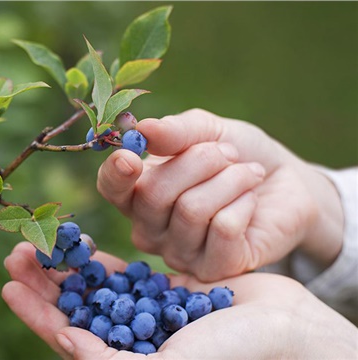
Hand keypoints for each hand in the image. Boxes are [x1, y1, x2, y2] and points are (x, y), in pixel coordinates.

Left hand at [2, 242, 357, 359]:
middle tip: (16, 251)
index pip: (64, 336)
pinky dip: (100, 258)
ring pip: (92, 287)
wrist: (284, 331)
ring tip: (41, 239)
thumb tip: (63, 343)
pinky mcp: (163, 292)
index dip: (34, 311)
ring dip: (65, 265)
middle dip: (43, 281)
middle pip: (72, 307)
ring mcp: (145, 314)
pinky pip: (123, 273)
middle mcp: (128, 339)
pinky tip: (80, 241)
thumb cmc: (229, 357)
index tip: (8, 284)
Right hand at [97, 109, 343, 280]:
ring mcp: (179, 253)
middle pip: (153, 194)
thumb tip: (143, 129)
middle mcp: (150, 229)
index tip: (130, 157)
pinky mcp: (214, 269)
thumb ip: (175, 132)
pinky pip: (223, 229)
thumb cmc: (238, 155)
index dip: (115, 174)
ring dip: (229, 179)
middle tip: (228, 153)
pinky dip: (243, 203)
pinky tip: (251, 201)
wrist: (288, 183)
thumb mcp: (208, 131)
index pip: (111, 189)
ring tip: (247, 173)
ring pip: (191, 210)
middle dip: (198, 161)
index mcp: (138, 193)